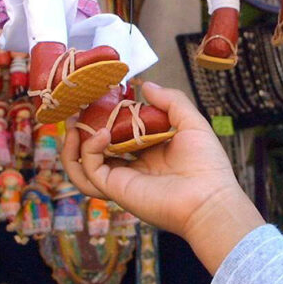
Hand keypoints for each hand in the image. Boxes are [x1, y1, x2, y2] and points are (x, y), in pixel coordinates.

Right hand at [62, 82, 264, 272]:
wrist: (209, 198)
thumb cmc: (207, 165)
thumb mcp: (191, 123)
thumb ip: (171, 101)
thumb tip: (146, 85)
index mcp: (149, 153)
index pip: (119, 134)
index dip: (107, 118)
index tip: (101, 99)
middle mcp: (132, 167)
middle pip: (96, 150)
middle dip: (82, 130)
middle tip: (77, 110)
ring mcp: (122, 179)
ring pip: (83, 165)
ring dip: (73, 145)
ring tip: (75, 123)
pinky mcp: (115, 189)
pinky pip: (90, 169)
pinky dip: (88, 150)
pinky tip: (101, 133)